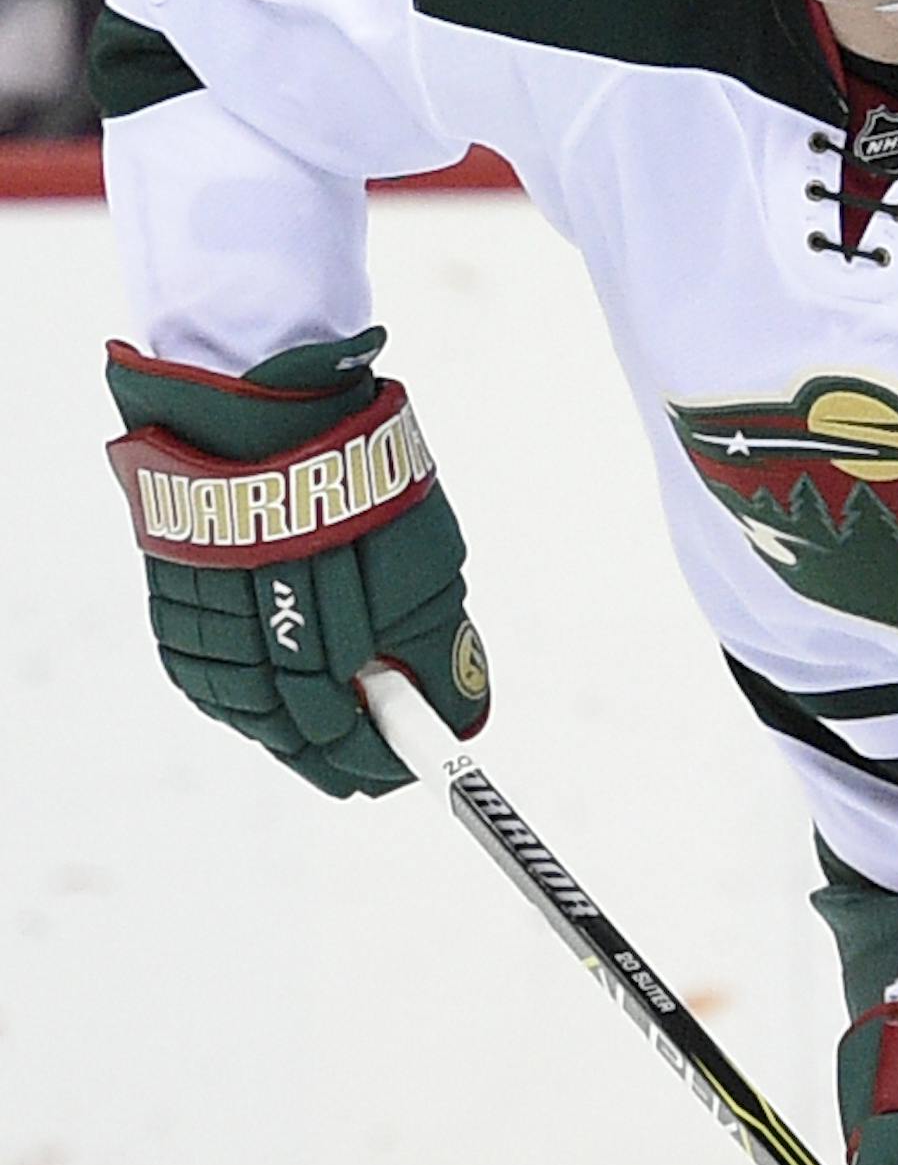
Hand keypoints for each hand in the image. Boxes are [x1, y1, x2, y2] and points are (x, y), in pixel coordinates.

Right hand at [106, 326, 488, 796]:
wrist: (255, 394)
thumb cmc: (351, 472)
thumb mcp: (424, 563)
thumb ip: (437, 647)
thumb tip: (460, 718)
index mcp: (322, 636)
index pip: (350, 740)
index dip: (384, 763)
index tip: (411, 771)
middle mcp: (251, 639)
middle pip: (292, 735)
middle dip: (336, 756)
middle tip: (370, 771)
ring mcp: (202, 618)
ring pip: (243, 710)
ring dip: (285, 729)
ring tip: (326, 735)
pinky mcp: (170, 596)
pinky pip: (202, 672)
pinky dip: (239, 692)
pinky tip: (269, 694)